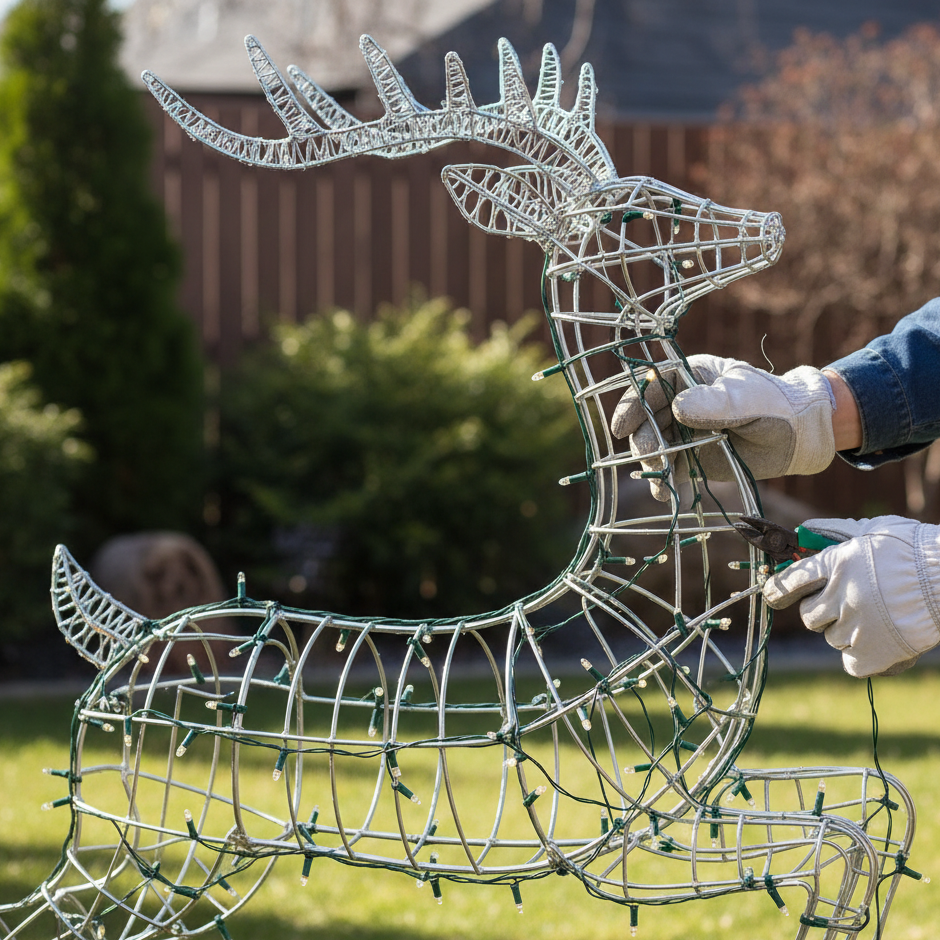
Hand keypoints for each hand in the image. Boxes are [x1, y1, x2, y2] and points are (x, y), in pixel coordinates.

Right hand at [610, 355, 836, 500]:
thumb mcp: (746, 398)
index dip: (632, 405)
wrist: (797, 436)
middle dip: (645, 440)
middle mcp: (680, 404)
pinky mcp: (690, 459)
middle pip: (646, 420)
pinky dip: (665, 484)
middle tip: (654, 457)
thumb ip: (715, 402)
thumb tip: (678, 405)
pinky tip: (668, 495)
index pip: (651, 386)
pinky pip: (669, 471)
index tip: (622, 426)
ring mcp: (683, 433)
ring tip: (663, 482)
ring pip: (655, 447)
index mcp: (689, 378)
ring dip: (653, 465)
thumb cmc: (774, 405)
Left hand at [763, 516, 939, 676]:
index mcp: (836, 563)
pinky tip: (876, 641)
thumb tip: (805, 530)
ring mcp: (856, 626)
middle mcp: (841, 595)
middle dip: (820, 611)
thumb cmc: (915, 550)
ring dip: (844, 631)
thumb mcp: (873, 530)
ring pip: (830, 637)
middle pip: (808, 615)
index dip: (777, 590)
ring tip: (873, 618)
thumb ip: (835, 532)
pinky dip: (860, 656)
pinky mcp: (874, 653)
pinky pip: (849, 662)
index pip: (791, 580)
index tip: (773, 596)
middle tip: (842, 604)